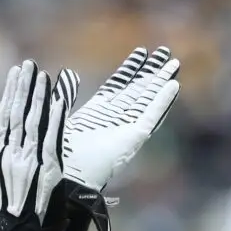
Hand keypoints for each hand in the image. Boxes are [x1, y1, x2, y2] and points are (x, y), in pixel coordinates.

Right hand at [0, 68, 80, 230]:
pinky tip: (59, 102)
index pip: (6, 116)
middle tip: (29, 65)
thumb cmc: (9, 204)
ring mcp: (31, 159)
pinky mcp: (48, 167)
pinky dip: (55, 119)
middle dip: (24, 87)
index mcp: (1, 152)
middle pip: (19, 113)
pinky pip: (52, 138)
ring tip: (43, 76)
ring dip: (39, 97)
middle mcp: (14, 152)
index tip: (16, 74)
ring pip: (34, 121)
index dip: (12, 93)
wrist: (21, 229)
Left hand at [63, 46, 180, 191]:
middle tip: (164, 52)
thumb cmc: (56, 153)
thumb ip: (67, 94)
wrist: (63, 178)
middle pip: (136, 91)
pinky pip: (151, 117)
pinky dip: (162, 102)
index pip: (118, 86)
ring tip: (173, 63)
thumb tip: (69, 73)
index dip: (130, 69)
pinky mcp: (133, 140)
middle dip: (150, 72)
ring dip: (160, 82)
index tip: (141, 52)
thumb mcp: (59, 114)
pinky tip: (173, 85)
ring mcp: (125, 130)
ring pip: (147, 100)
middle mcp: (113, 120)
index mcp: (96, 114)